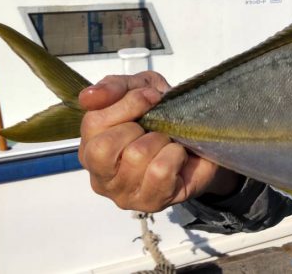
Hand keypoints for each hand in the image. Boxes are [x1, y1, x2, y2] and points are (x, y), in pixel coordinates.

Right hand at [78, 71, 238, 211]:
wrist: (202, 139)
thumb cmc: (162, 116)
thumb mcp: (139, 88)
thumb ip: (113, 88)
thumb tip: (90, 96)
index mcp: (89, 146)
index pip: (92, 124)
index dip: (126, 105)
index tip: (150, 98)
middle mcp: (99, 176)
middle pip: (104, 148)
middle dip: (137, 128)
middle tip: (153, 128)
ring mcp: (123, 194)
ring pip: (136, 156)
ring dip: (160, 141)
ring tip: (166, 143)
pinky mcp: (150, 203)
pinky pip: (161, 171)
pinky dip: (175, 155)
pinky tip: (177, 156)